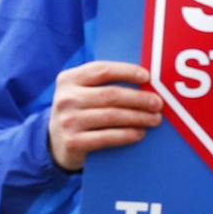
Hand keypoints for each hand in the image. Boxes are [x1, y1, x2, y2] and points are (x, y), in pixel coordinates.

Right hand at [47, 61, 163, 170]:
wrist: (55, 143)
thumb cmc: (79, 111)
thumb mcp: (81, 92)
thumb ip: (102, 83)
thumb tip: (144, 80)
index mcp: (68, 79)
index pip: (101, 70)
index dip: (127, 71)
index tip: (147, 76)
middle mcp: (65, 98)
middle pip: (110, 94)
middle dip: (139, 98)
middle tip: (157, 103)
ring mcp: (68, 121)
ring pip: (111, 116)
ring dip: (138, 117)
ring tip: (154, 119)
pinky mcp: (73, 142)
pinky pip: (106, 137)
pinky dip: (126, 135)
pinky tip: (140, 133)